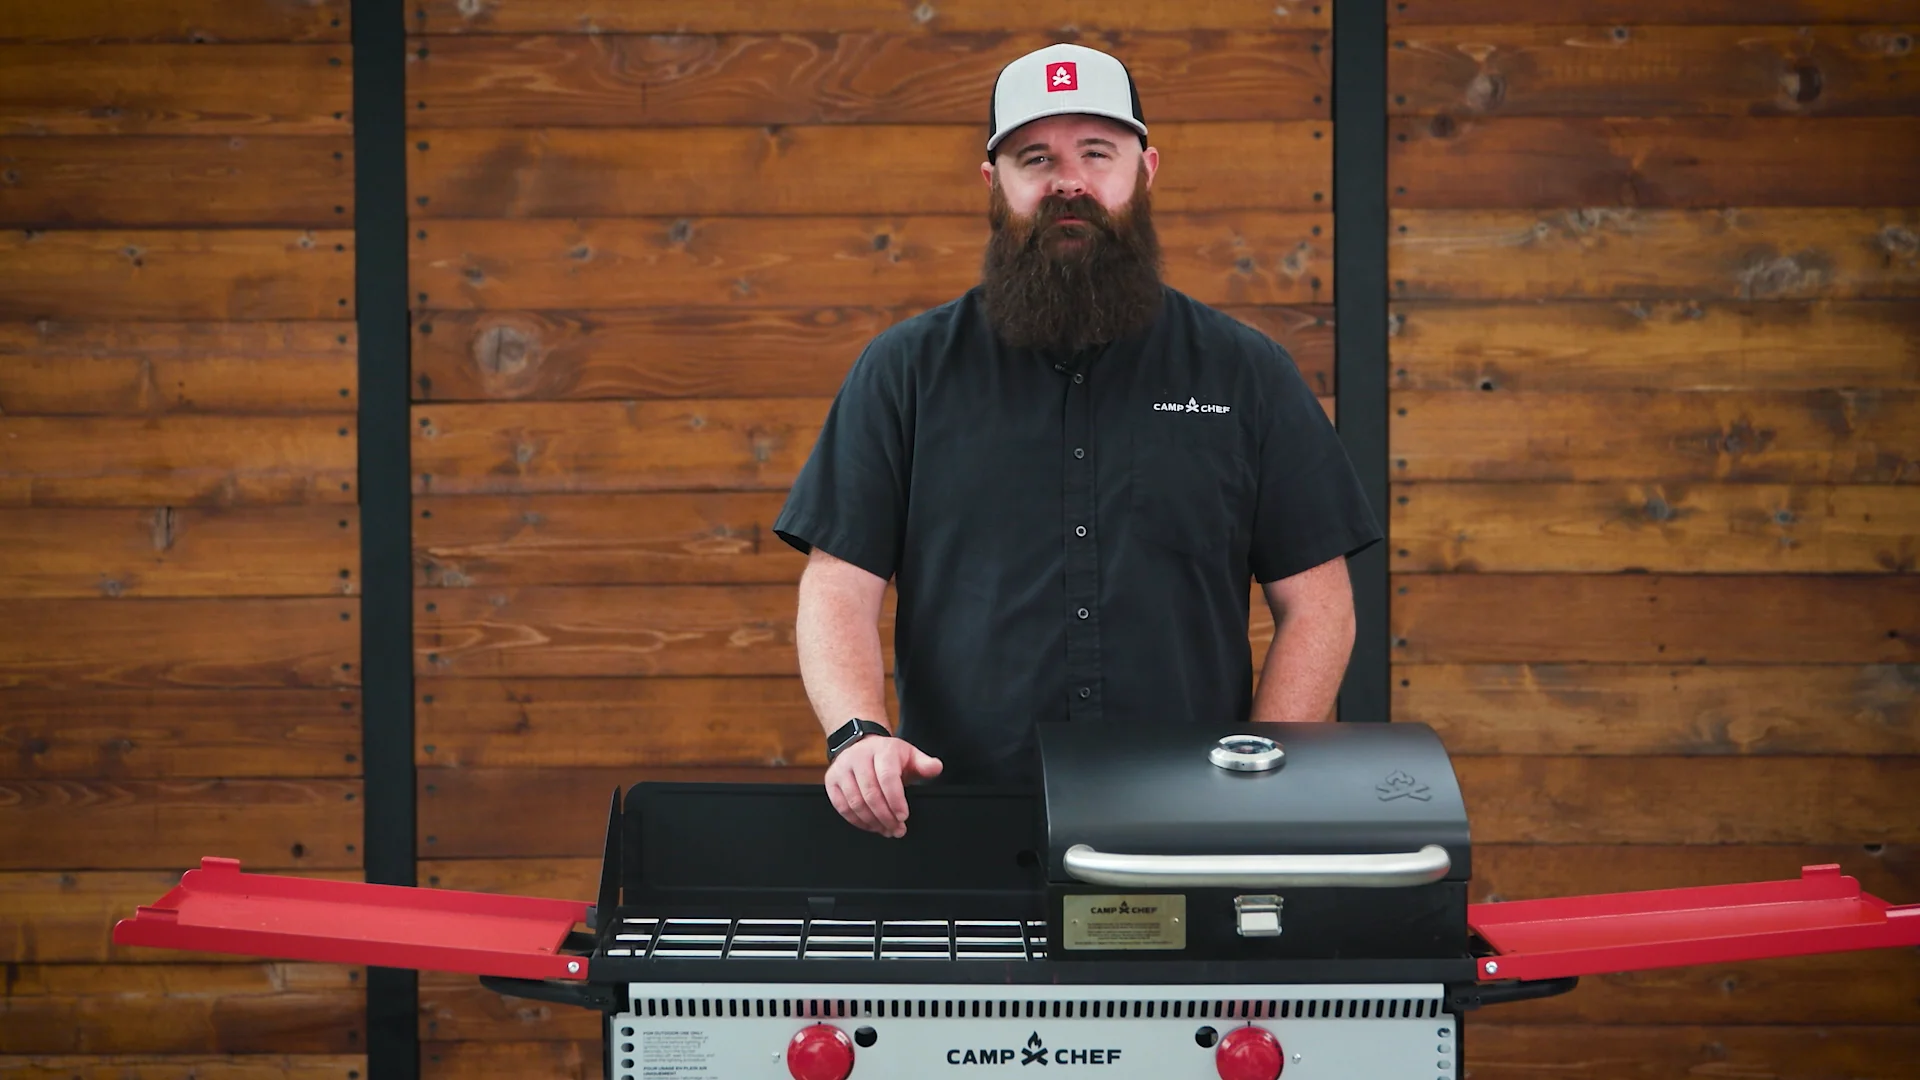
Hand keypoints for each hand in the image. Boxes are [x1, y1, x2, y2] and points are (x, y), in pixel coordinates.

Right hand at [824, 736, 942, 837]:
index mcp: (882, 750)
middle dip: (885, 816)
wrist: (861, 745)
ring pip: (855, 802)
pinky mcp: (831, 780)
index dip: (895, 800)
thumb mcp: (910, 755)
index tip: (903, 817)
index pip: (887, 778)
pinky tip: (870, 826)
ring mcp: (842, 768)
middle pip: (871, 793)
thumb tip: (936, 767)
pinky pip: (841, 806)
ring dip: (872, 822)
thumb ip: (925, 764)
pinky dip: (856, 820)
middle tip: (897, 829)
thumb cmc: (888, 755)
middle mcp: (858, 757)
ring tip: (886, 830)